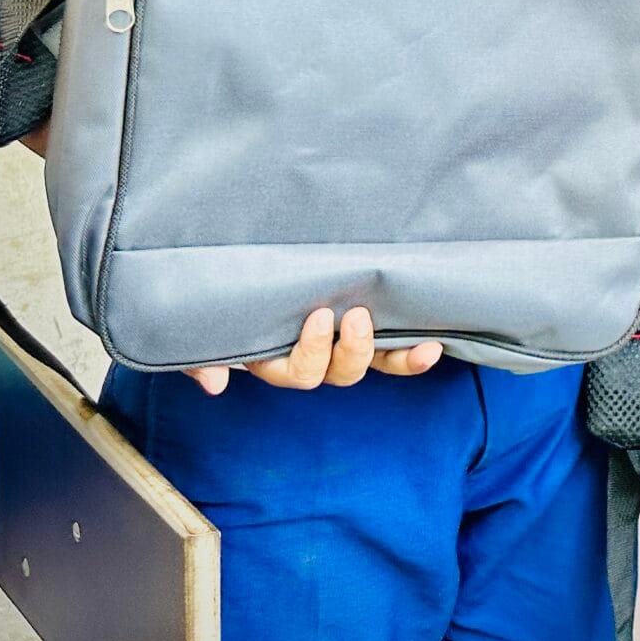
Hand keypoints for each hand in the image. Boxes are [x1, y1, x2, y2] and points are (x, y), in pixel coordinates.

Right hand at [186, 306, 442, 395]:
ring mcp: (342, 340)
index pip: (294, 370)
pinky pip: (394, 348)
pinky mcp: (369, 325)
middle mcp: (311, 353)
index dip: (311, 352)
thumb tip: (214, 382)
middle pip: (337, 373)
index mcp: (274, 354)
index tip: (321, 316)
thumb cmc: (228, 290)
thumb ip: (206, 350)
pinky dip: (413, 354)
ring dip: (392, 357)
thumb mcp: (210, 317)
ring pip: (369, 364)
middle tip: (357, 317)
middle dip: (350, 352)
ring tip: (416, 341)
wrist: (247, 258)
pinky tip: (433, 346)